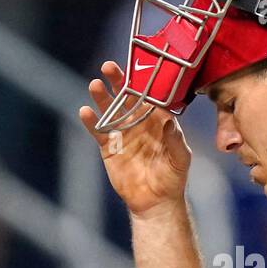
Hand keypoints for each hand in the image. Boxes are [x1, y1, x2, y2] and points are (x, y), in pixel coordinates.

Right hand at [78, 61, 192, 217]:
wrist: (156, 201)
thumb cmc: (173, 178)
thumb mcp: (180, 158)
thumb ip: (175, 139)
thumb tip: (168, 120)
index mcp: (157, 121)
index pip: (149, 96)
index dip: (143, 82)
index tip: (137, 68)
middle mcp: (139, 123)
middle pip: (126, 98)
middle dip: (118, 82)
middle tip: (108, 66)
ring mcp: (123, 134)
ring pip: (110, 111)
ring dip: (102, 97)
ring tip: (95, 84)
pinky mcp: (109, 148)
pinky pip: (99, 132)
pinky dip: (92, 122)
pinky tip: (86, 111)